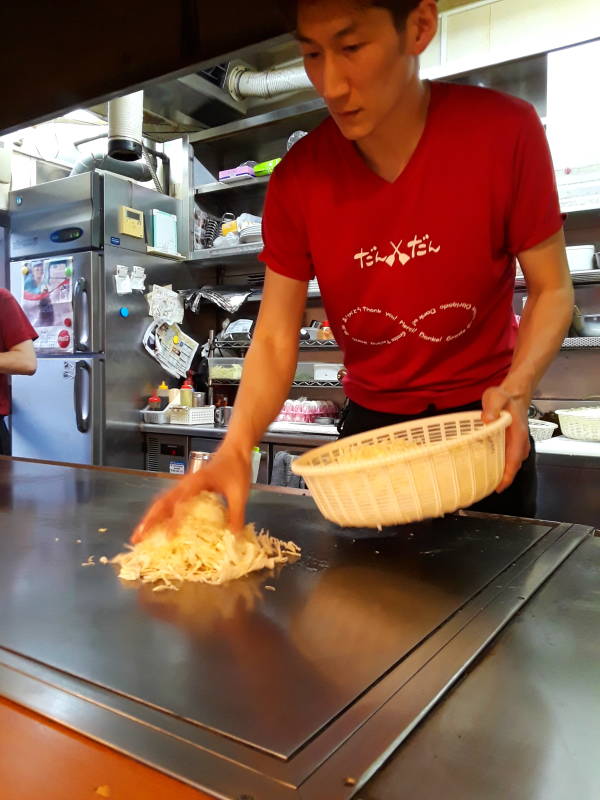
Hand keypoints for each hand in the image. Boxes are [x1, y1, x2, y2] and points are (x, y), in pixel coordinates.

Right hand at [131, 443, 251, 543]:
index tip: (168, 537)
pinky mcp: (188, 487)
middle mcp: (186, 483)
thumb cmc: (236, 467)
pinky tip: (160, 524)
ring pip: (162, 502)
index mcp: (196, 483)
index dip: (173, 521)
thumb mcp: (240, 492)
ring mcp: (185, 485)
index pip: (179, 503)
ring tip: (141, 533)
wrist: (235, 449)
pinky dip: (161, 513)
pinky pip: (170, 501)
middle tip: (137, 538)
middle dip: (148, 520)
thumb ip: (236, 514)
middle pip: (161, 503)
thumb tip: (233, 535)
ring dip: (151, 517)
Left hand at [481, 385, 529, 492]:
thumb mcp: (496, 397)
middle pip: (513, 467)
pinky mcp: (512, 444)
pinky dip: (499, 465)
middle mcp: (520, 443)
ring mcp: (517, 445)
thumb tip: (488, 420)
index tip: (498, 487)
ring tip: (484, 482)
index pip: (514, 460)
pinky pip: (506, 459)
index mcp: (518, 435)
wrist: (514, 395)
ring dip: (500, 473)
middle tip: (484, 488)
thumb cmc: (506, 397)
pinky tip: (486, 468)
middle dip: (501, 480)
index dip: (507, 476)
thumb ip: (492, 407)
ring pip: (510, 464)